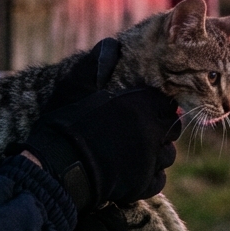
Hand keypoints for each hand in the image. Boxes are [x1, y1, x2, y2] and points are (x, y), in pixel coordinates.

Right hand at [19, 39, 180, 210]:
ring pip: (167, 155)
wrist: (57, 166)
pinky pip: (158, 179)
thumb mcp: (75, 85)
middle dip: (161, 128)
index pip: (164, 102)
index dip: (155, 105)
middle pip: (172, 128)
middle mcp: (151, 131)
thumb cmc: (65, 123)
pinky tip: (135, 171)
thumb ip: (96, 62)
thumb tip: (113, 45)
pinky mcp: (142, 185)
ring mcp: (149, 160)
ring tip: (136, 151)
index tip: (144, 108)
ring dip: (157, 152)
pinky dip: (150, 175)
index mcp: (140, 104)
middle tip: (140, 130)